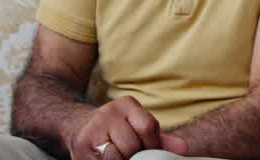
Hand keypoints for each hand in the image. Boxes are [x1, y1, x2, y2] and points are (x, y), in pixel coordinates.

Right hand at [66, 96, 187, 159]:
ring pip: (116, 156)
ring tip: (121, 157)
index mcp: (126, 105)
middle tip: (135, 156)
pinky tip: (108, 159)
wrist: (76, 124)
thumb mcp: (136, 125)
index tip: (150, 151)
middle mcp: (108, 114)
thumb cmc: (114, 128)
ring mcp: (93, 131)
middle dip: (137, 156)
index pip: (148, 127)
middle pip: (132, 144)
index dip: (152, 144)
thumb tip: (183, 148)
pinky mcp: (81, 147)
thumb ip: (159, 137)